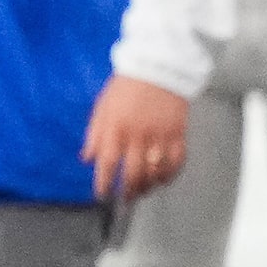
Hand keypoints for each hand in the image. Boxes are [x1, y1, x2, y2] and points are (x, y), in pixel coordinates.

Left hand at [82, 76, 189, 200]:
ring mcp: (160, 135)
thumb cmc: (127, 86)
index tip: (102, 195)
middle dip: (128, 191)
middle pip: (134, 173)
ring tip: (143, 191)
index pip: (108, 163)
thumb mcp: (102, 107)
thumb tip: (88, 159)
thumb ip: (94, 135)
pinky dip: (171, 174)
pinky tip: (164, 179)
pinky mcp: (178, 133)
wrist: (158, 67)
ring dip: (149, 186)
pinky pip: (176, 161)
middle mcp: (138, 135)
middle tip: (125, 199)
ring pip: (156, 171)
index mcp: (116, 127)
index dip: (104, 183)